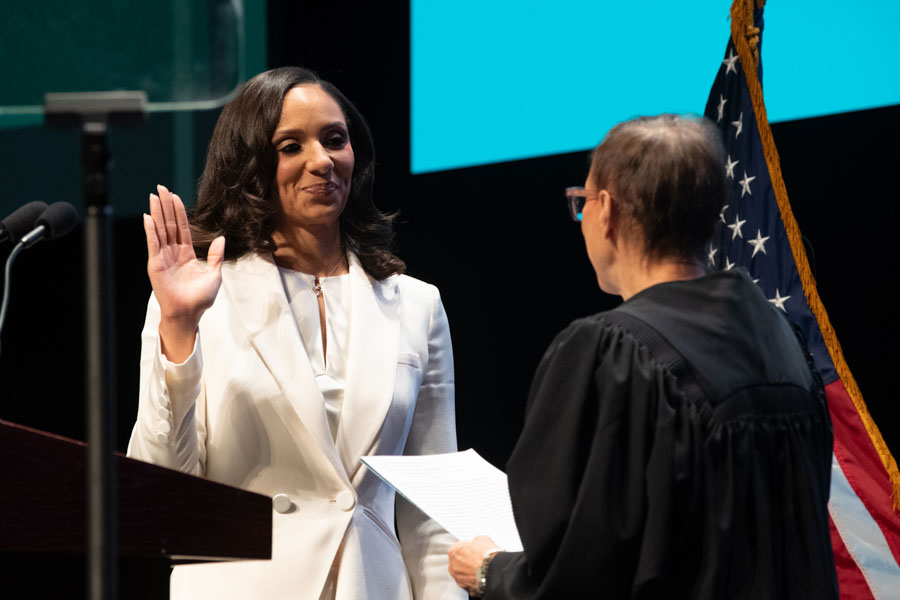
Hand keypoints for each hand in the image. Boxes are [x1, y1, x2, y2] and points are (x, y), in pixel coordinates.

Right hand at [144, 184, 224, 361]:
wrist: (189, 314)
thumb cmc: (200, 299)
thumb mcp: (214, 274)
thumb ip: (216, 256)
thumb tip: (221, 238)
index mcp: (186, 254)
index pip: (182, 227)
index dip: (178, 211)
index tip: (174, 195)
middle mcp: (173, 253)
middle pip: (168, 224)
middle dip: (165, 205)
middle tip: (160, 187)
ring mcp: (163, 258)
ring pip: (160, 230)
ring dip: (156, 212)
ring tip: (153, 196)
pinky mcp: (155, 265)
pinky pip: (153, 244)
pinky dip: (150, 230)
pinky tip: (148, 217)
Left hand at [448, 535, 499, 596]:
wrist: (494, 571)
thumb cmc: (486, 555)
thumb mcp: (482, 539)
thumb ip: (475, 541)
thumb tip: (477, 543)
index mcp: (453, 551)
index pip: (457, 548)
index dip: (466, 548)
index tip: (472, 549)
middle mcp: (453, 566)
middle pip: (458, 561)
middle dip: (466, 560)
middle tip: (477, 559)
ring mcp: (458, 578)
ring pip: (462, 573)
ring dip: (469, 571)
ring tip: (480, 568)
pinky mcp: (465, 587)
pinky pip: (468, 582)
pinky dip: (473, 580)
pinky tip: (481, 576)